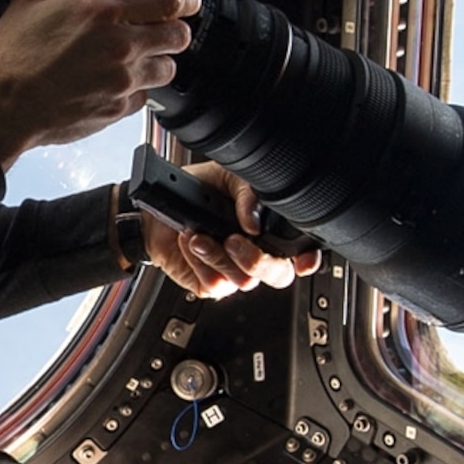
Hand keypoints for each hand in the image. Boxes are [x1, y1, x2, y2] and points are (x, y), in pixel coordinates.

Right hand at [0, 0, 197, 168]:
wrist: (3, 108)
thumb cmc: (15, 53)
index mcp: (104, 11)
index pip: (169, 0)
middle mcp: (122, 45)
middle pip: (179, 35)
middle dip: (174, 28)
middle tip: (160, 24)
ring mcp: (124, 81)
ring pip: (168, 68)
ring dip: (158, 59)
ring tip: (135, 53)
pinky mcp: (119, 109)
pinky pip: (146, 96)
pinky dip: (138, 87)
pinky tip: (114, 79)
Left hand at [136, 163, 314, 300]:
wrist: (156, 212)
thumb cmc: (195, 193)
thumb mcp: (227, 178)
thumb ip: (248, 193)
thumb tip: (254, 219)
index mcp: (268, 230)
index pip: (300, 252)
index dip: (307, 258)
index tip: (302, 259)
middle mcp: (255, 254)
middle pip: (279, 275)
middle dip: (258, 259)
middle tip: (234, 239)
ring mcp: (234, 272)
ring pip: (244, 281)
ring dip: (218, 255)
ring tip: (199, 235)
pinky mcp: (211, 285)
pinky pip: (215, 283)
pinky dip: (198, 260)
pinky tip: (190, 242)